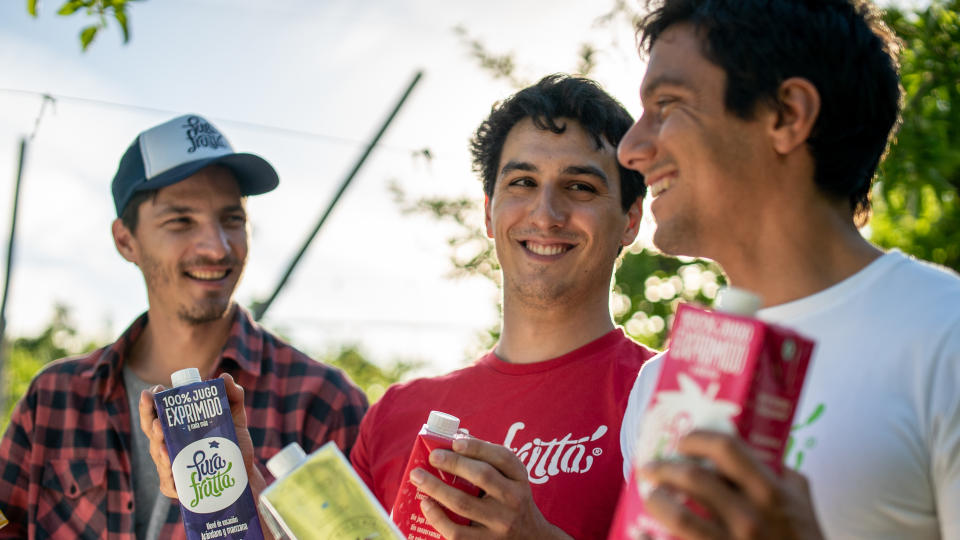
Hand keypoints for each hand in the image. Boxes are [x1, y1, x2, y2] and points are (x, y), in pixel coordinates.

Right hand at [137, 373, 265, 498]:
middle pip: (152, 430)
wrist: (244, 475)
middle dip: (148, 417)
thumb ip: (233, 396)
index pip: (158, 413)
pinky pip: (168, 480)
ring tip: (160, 428)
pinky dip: (167, 470)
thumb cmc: (233, 445)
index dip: (152, 402)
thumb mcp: (235, 418)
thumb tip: (225, 377)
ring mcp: (171, 466)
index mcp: (178, 428)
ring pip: (158, 453)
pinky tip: (170, 459)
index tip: (154, 390)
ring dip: (157, 440)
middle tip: (152, 404)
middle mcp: (170, 445)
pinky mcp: (177, 487)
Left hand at [409, 437, 572, 539]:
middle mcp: (513, 500)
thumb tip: (455, 440)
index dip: (478, 447)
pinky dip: (437, 517)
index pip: (502, 457)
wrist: (531, 538)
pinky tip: (426, 504)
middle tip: (432, 456)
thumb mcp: (512, 479)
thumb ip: (490, 461)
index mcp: (519, 479)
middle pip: (482, 476)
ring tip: (418, 477)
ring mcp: (500, 524)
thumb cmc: (511, 502)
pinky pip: (457, 532)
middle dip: (453, 463)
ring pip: (463, 503)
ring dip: (436, 487)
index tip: (455, 442)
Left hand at [637, 430, 823, 539]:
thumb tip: (758, 450)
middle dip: (664, 468)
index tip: (682, 441)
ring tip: (650, 496)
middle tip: (651, 467)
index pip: (726, 449)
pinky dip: (649, 539)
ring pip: (679, 517)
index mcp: (770, 494)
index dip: (697, 438)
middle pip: (694, 478)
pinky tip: (640, 532)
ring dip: (656, 501)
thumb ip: (782, 475)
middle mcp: (749, 518)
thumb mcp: (801, 504)